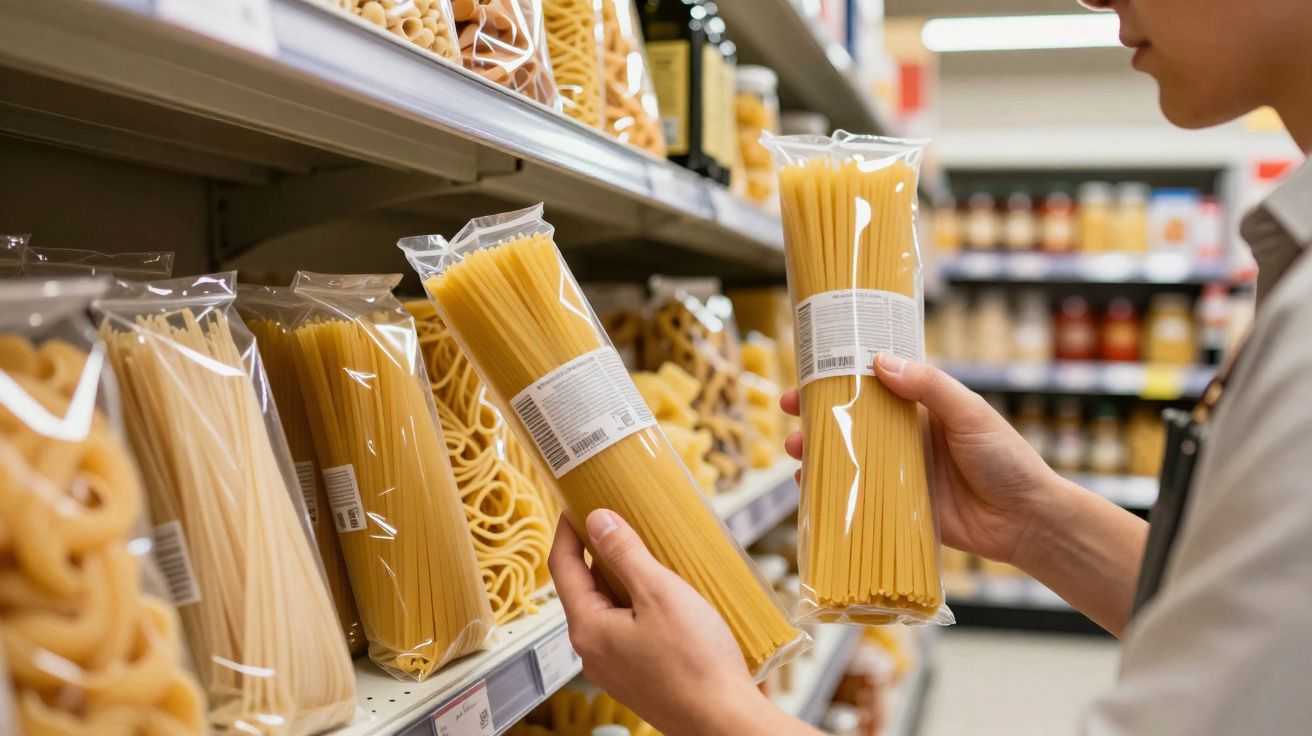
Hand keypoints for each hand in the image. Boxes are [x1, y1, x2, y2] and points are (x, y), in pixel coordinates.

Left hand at [548, 510, 810, 735]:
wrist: (724, 720)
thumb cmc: (695, 661)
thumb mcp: (659, 593)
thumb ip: (625, 553)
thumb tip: (596, 519)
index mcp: (589, 628)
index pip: (563, 568)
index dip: (568, 531)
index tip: (576, 504)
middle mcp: (593, 651)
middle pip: (584, 588)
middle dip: (598, 553)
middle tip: (618, 519)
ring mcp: (615, 667)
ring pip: (608, 609)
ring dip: (621, 578)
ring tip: (646, 551)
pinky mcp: (638, 676)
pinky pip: (627, 629)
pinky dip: (637, 603)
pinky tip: (663, 594)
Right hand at [782, 353, 1064, 564]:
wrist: (1027, 520)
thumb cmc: (1006, 459)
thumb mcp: (970, 414)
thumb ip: (928, 386)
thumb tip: (879, 360)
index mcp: (921, 408)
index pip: (871, 385)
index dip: (837, 377)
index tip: (807, 372)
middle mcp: (904, 437)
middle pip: (849, 420)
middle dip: (814, 416)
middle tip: (788, 412)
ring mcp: (898, 473)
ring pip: (847, 457)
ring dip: (817, 452)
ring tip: (795, 452)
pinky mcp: (897, 508)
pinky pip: (856, 497)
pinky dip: (830, 491)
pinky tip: (809, 489)